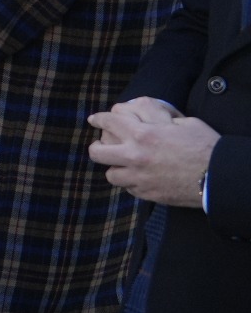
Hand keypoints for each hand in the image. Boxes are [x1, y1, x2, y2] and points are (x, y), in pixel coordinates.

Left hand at [88, 99, 219, 206]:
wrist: (219, 177)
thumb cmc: (204, 146)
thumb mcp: (183, 122)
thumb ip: (160, 119)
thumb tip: (148, 118)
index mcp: (143, 134)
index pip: (109, 122)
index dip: (99, 119)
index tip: (94, 119)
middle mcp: (135, 157)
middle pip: (97, 153)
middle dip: (96, 147)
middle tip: (101, 145)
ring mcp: (139, 178)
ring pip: (111, 175)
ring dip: (115, 168)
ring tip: (123, 165)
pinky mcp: (148, 194)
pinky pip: (129, 189)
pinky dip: (131, 183)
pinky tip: (139, 178)